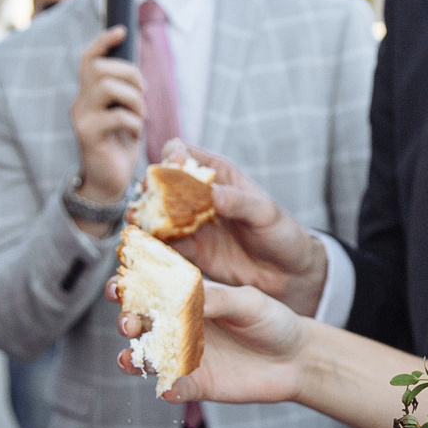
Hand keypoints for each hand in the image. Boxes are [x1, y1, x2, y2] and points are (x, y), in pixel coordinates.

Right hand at [71, 26, 144, 214]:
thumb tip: (136, 72)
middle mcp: (80, 103)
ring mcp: (82, 118)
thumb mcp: (124, 114)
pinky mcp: (88, 135)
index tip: (120, 31)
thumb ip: (124, 93)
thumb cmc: (120, 146)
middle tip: (144, 95)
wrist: (109, 183)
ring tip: (140, 116)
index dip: (103, 42)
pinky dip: (133, 122)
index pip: (88, 59)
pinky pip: (115, 116)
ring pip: (106, 86)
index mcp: (88, 95)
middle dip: (130, 75)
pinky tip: (135, 133)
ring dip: (133, 99)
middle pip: (100, 69)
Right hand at [113, 277, 307, 403]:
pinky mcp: (196, 385)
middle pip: (141, 325)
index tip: (119, 285)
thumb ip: (219, 299)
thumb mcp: (249, 302)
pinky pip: (174, 388)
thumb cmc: (273, 321)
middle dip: (127, 323)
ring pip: (149, 359)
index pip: (151, 290)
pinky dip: (167, 389)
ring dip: (135, 359)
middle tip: (127, 324)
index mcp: (187, 298)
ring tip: (132, 359)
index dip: (130, 287)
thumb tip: (187, 296)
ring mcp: (185, 358)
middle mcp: (179, 328)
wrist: (296, 360)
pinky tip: (168, 388)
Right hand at [159, 140, 329, 312]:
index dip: (172, 156)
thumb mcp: (266, 214)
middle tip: (145, 199)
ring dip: (145, 219)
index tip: (171, 166)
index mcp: (218, 174)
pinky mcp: (190, 252)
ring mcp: (192, 223)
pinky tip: (147, 249)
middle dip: (150, 189)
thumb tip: (211, 193)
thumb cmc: (282, 234)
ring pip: (158, 215)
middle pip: (162, 184)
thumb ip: (239, 202)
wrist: (289, 274)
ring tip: (138, 225)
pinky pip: (165, 246)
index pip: (183, 152)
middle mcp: (199, 196)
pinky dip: (154, 246)